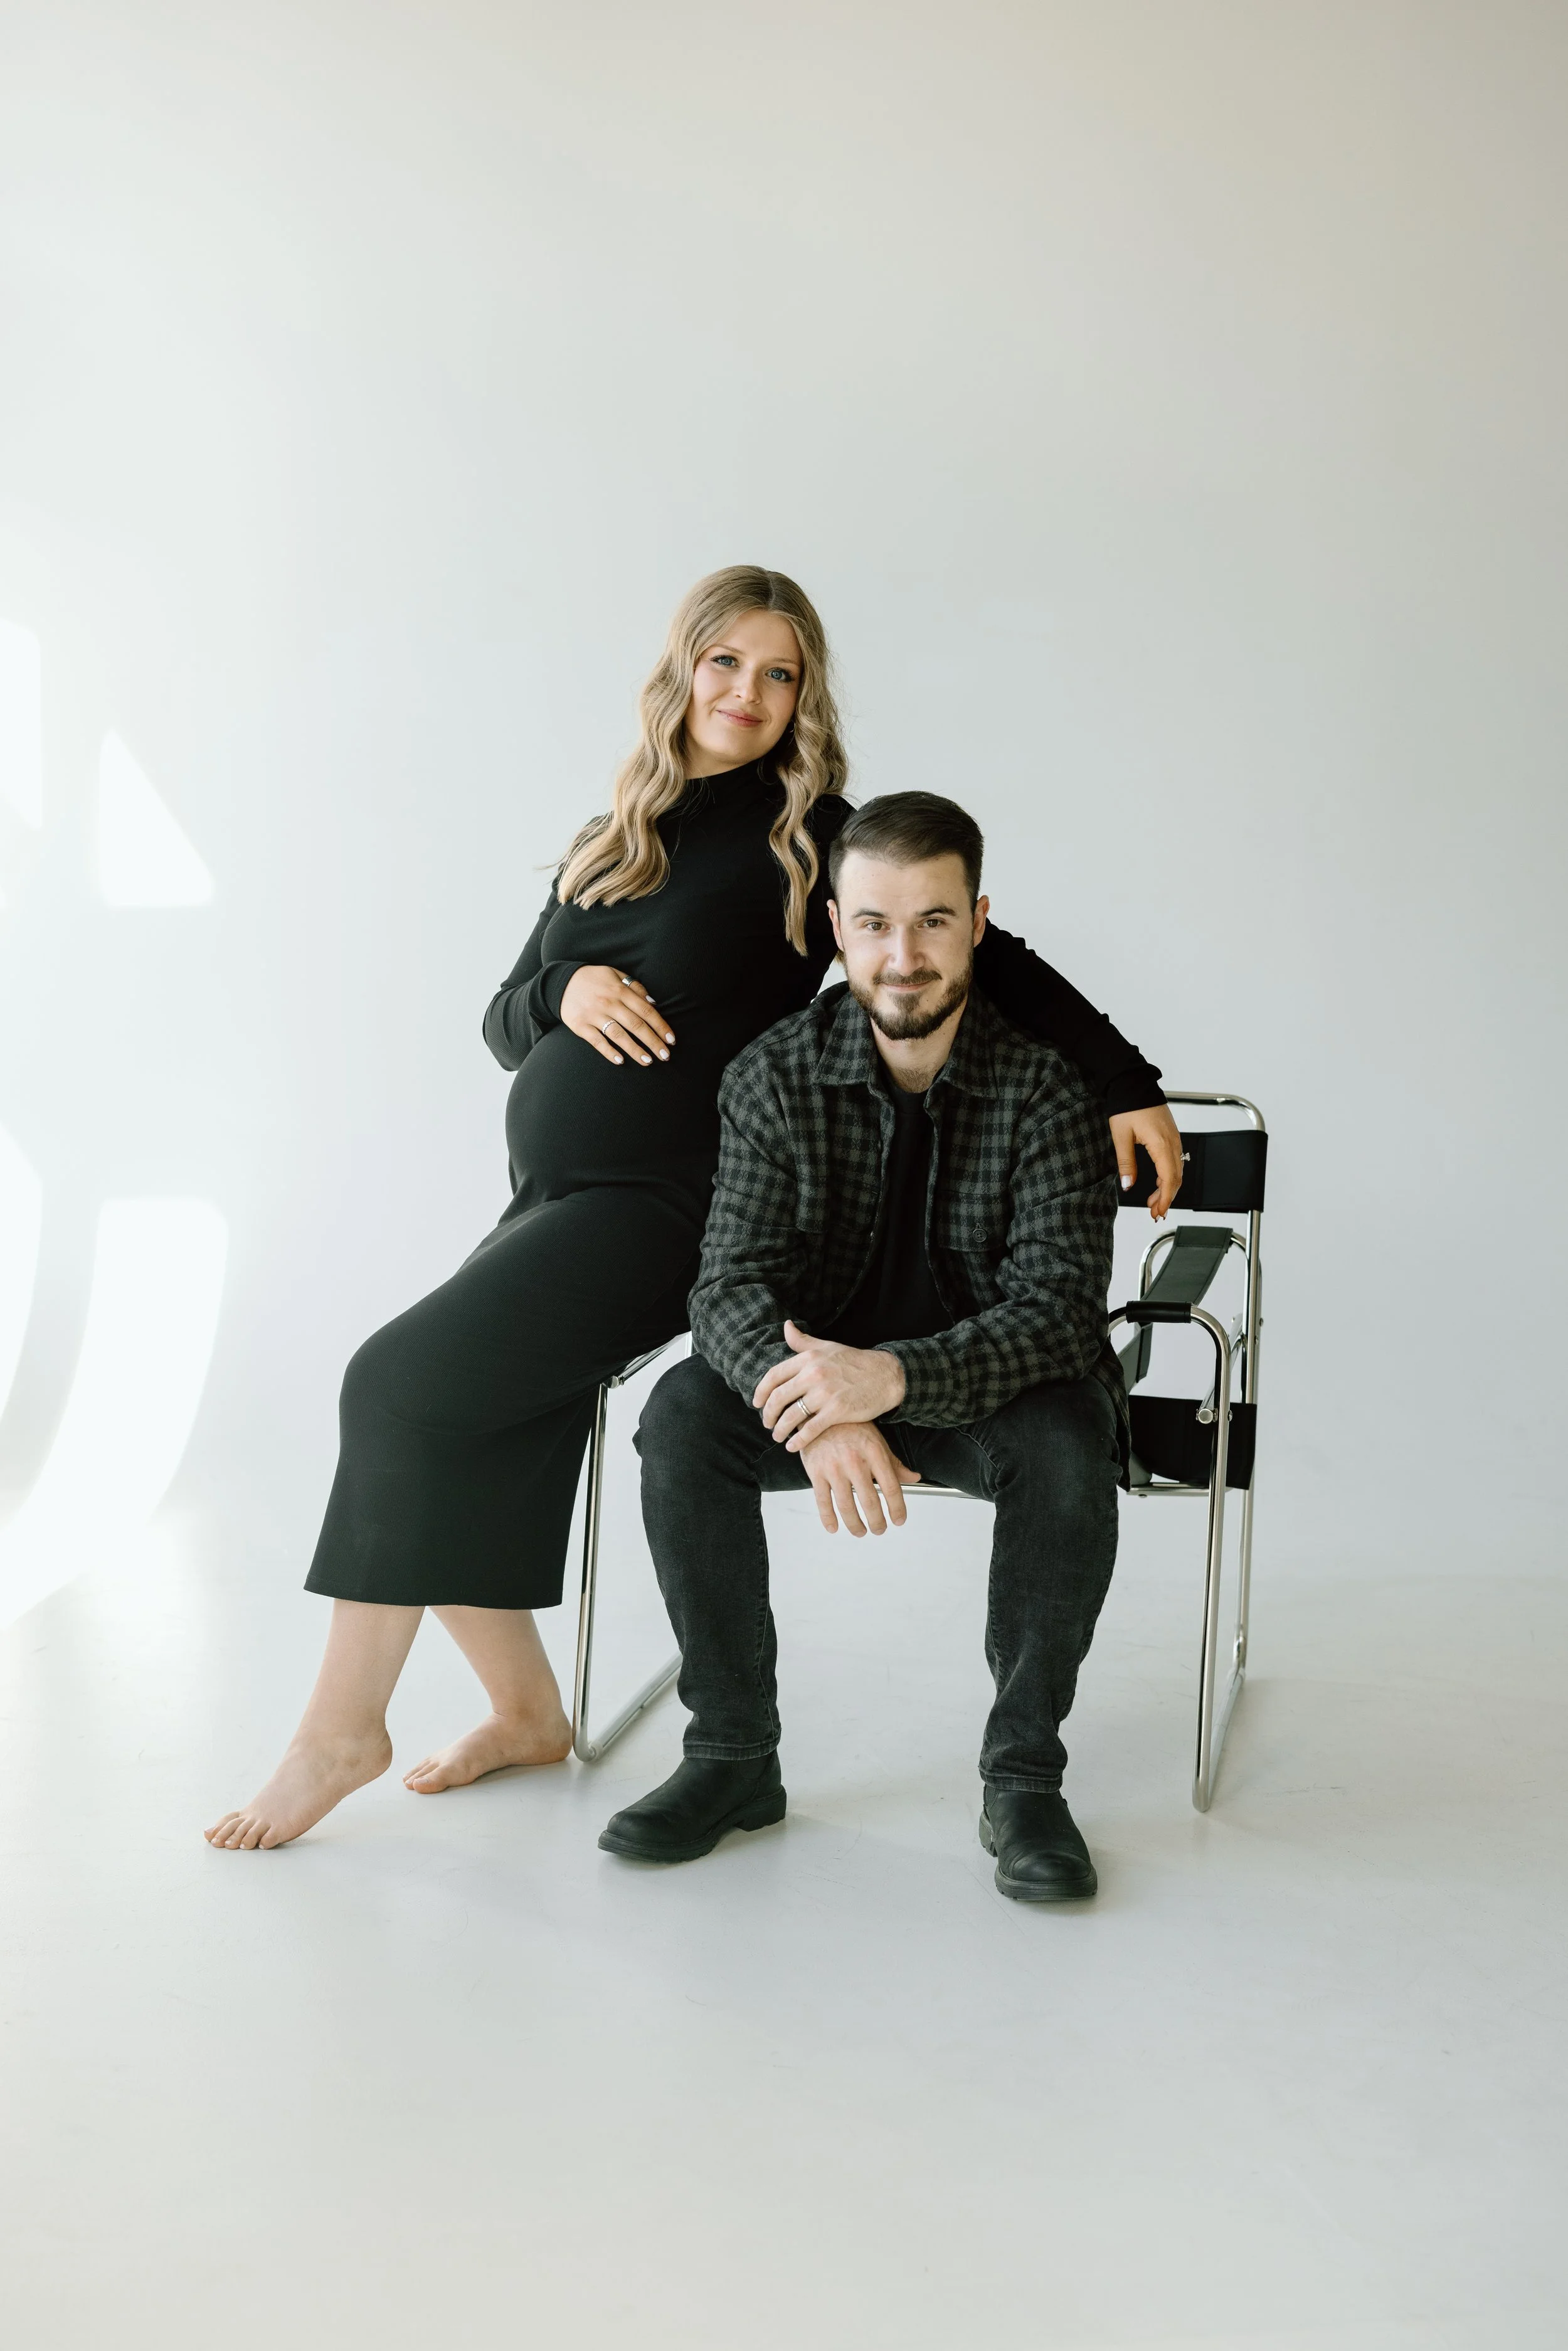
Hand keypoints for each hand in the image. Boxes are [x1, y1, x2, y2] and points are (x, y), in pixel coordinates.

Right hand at [559, 965, 674, 1067]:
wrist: (560, 982)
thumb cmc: (593, 979)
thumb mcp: (614, 974)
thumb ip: (634, 986)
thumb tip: (653, 1003)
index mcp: (620, 990)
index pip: (646, 1011)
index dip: (661, 1026)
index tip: (671, 1040)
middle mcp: (609, 1003)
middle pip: (636, 1025)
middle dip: (653, 1042)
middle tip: (665, 1056)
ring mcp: (594, 1015)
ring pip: (619, 1035)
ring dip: (635, 1050)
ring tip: (648, 1061)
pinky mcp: (580, 1026)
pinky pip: (597, 1041)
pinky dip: (609, 1052)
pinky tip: (620, 1061)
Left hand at [754, 1320, 906, 1448]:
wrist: (885, 1375)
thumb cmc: (854, 1362)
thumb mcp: (827, 1347)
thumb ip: (803, 1341)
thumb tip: (786, 1326)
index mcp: (808, 1358)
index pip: (774, 1376)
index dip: (761, 1392)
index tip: (757, 1404)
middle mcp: (813, 1374)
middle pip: (779, 1398)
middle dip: (768, 1414)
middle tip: (767, 1424)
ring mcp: (825, 1393)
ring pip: (791, 1416)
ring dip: (780, 1430)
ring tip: (778, 1437)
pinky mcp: (837, 1411)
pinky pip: (810, 1429)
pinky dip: (798, 1440)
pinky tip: (793, 1446)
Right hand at [799, 1422, 920, 1535]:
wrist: (819, 1412)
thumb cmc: (851, 1426)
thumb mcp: (876, 1441)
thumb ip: (894, 1463)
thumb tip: (914, 1477)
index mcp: (874, 1452)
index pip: (891, 1487)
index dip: (897, 1508)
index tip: (899, 1520)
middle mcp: (855, 1461)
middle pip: (870, 1501)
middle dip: (877, 1521)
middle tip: (879, 1529)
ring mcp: (834, 1468)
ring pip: (846, 1506)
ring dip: (855, 1525)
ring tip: (860, 1531)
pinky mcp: (815, 1472)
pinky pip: (822, 1501)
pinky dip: (828, 1518)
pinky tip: (834, 1527)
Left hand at [1109, 1104, 1184, 1219]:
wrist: (1133, 1083)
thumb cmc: (1127, 1105)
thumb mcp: (1121, 1137)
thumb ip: (1126, 1163)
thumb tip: (1128, 1184)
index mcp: (1161, 1144)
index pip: (1169, 1179)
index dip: (1166, 1199)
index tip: (1159, 1212)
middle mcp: (1172, 1142)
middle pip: (1176, 1178)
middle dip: (1167, 1198)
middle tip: (1155, 1212)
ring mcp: (1174, 1139)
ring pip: (1177, 1170)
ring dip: (1168, 1188)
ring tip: (1154, 1201)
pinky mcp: (1171, 1136)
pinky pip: (1175, 1160)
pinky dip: (1169, 1175)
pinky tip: (1159, 1183)